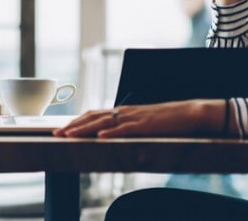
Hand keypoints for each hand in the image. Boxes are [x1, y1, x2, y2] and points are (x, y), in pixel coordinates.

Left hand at [53, 100, 226, 138]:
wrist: (191, 112)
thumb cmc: (169, 119)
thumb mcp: (144, 122)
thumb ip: (129, 125)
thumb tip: (112, 132)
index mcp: (125, 110)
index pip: (95, 113)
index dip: (77, 121)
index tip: (62, 128)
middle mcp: (126, 111)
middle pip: (94, 116)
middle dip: (73, 125)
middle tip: (56, 133)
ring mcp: (135, 117)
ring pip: (105, 122)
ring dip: (85, 129)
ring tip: (69, 135)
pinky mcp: (146, 125)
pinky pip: (126, 128)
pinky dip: (112, 132)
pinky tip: (100, 137)